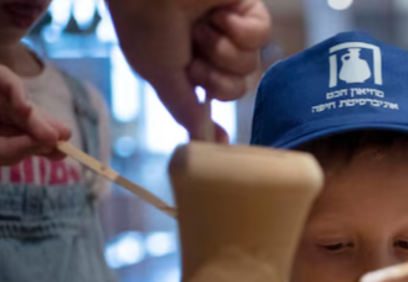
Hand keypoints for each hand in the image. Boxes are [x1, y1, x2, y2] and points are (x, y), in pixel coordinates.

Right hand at [0, 54, 70, 171]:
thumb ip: (5, 150)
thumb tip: (43, 145)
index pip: (16, 136)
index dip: (40, 142)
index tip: (63, 151)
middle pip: (20, 117)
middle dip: (43, 128)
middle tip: (63, 140)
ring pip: (14, 100)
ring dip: (34, 116)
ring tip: (50, 133)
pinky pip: (0, 77)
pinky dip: (16, 91)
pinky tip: (24, 108)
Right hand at [106, 0, 270, 141]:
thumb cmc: (146, 22)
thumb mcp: (160, 74)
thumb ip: (185, 109)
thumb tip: (203, 141)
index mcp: (186, 63)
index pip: (213, 97)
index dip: (216, 117)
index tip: (221, 141)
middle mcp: (211, 47)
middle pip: (237, 88)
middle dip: (214, 78)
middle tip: (193, 57)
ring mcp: (231, 27)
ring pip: (250, 65)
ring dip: (221, 49)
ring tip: (199, 28)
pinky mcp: (249, 8)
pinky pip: (261, 36)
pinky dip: (238, 29)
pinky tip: (218, 13)